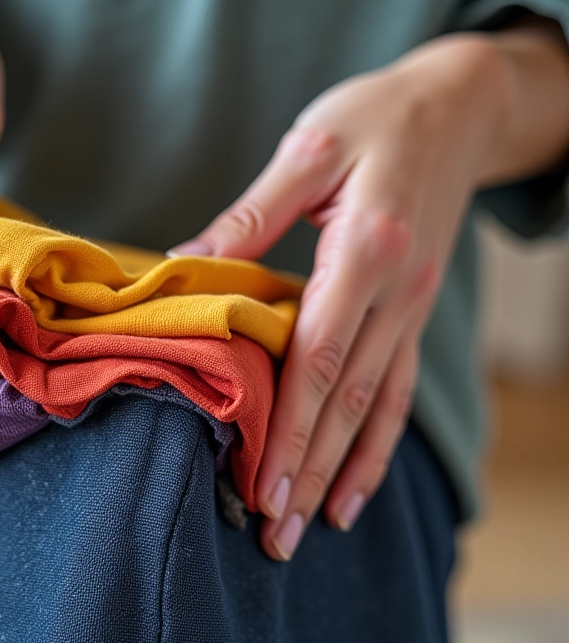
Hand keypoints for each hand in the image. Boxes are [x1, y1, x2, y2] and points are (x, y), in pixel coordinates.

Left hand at [171, 36, 507, 559]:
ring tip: (308, 528)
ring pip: (376, 408)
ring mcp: (411, 309)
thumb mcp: (308, 152)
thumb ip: (250, 216)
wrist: (458, 106)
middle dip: (309, 471)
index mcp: (365, 251)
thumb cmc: (375, 119)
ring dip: (342, 474)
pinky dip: (379, 445)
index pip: (319, 359)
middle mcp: (396, 293)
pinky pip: (398, 391)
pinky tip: (357, 488)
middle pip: (346, 400)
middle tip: (274, 536)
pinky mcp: (413, 313)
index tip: (260, 483)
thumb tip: (186, 260)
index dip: (289, 428)